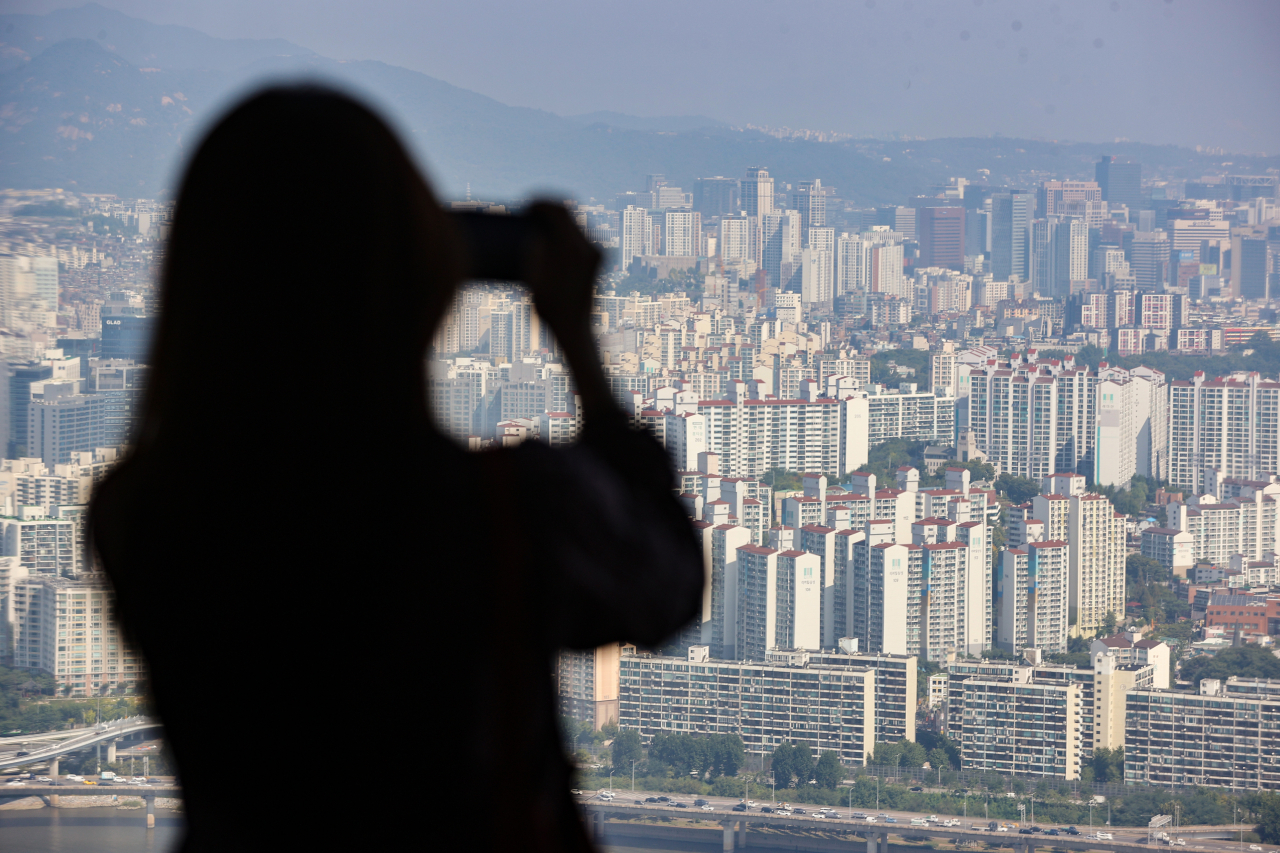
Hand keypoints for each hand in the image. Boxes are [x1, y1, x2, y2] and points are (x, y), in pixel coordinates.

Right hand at [523, 201, 601, 338]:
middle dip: (548, 208)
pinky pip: (582, 234)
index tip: (525, 205)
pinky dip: (566, 230)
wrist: (576, 329)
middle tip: (529, 212)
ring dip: (557, 219)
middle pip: (569, 212)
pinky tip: (551, 237)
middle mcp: (589, 247)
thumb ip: (532, 254)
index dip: (540, 202)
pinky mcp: (599, 259)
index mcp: (573, 248)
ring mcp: (597, 252)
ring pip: (576, 221)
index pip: (558, 209)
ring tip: (537, 223)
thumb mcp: (533, 280)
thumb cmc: (551, 310)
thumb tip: (531, 235)